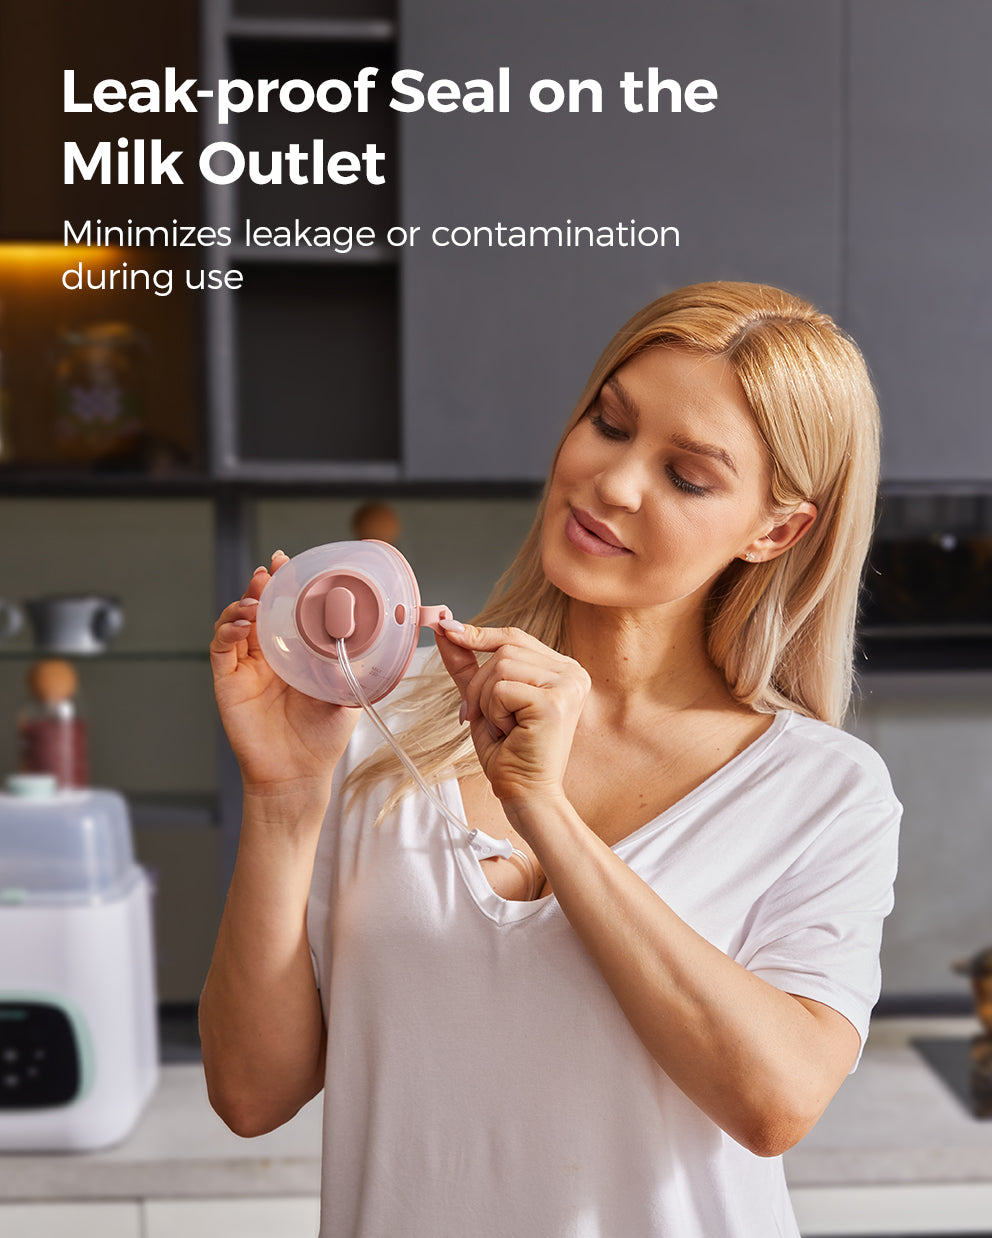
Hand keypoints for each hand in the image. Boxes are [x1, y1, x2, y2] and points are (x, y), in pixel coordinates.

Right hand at [210, 551, 359, 795]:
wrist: (299, 774)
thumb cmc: (322, 737)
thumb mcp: (345, 692)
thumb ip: (352, 664)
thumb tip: (375, 636)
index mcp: (295, 652)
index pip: (286, 609)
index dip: (284, 584)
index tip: (288, 562)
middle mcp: (268, 655)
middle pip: (258, 608)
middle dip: (262, 584)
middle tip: (271, 569)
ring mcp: (245, 667)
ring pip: (235, 621)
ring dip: (242, 603)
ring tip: (257, 596)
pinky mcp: (227, 682)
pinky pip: (221, 648)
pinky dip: (227, 630)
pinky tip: (242, 623)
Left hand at [435, 623, 589, 808]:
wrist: (525, 793)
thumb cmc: (510, 752)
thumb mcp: (484, 700)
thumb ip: (468, 666)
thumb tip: (445, 629)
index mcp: (561, 669)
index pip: (515, 637)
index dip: (480, 634)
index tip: (446, 629)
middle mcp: (572, 672)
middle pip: (505, 649)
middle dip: (479, 684)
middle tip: (481, 717)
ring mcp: (568, 685)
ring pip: (501, 666)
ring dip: (486, 701)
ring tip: (503, 727)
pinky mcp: (555, 702)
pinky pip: (502, 689)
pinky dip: (493, 713)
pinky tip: (510, 732)